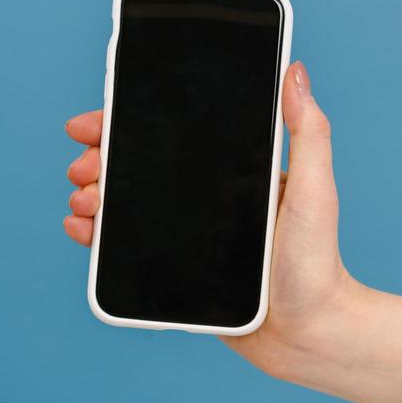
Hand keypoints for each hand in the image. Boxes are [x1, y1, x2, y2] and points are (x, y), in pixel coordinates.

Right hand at [65, 61, 401, 402]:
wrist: (309, 332)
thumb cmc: (318, 260)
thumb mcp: (317, 188)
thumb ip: (309, 131)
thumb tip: (295, 70)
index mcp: (234, 172)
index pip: (174, 137)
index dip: (129, 124)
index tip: (95, 121)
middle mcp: (208, 199)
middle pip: (141, 167)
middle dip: (101, 159)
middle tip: (83, 165)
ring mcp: (190, 234)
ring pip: (128, 205)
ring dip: (95, 194)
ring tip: (83, 198)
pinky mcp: (178, 269)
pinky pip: (129, 247)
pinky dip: (99, 236)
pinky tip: (83, 229)